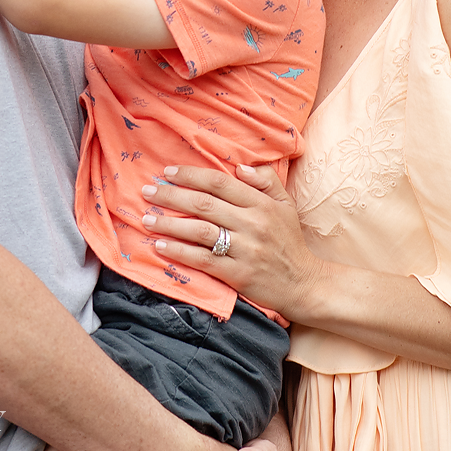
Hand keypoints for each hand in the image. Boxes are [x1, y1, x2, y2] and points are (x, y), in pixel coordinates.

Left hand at [140, 164, 324, 319]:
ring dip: (169, 224)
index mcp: (262, 204)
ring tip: (146, 219)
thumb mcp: (285, 206)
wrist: (303, 283)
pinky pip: (203, 260)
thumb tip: (240, 167)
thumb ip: (266, 181)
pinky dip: (179, 252)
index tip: (168, 172)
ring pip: (200, 231)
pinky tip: (161, 246)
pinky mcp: (238, 274)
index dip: (191, 175)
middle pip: (204, 204)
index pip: (220, 183)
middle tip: (148, 191)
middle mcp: (253, 224)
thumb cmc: (289, 241)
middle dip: (171, 196)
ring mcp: (245, 250)